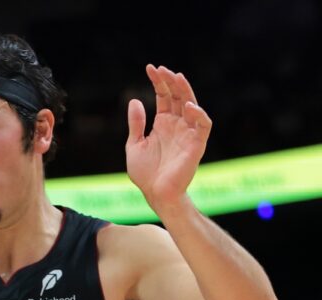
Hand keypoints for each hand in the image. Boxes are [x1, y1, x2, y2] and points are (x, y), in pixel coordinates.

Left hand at [126, 64, 211, 207]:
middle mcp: (178, 125)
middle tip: (162, 68)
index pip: (164, 97)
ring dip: (185, 91)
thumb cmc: (145, 173)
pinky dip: (198, 114)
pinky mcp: (197, 144)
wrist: (155, 194)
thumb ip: (136, 123)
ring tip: (176, 77)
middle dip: (171, 81)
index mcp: (164, 124)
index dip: (159, 82)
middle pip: (178, 96)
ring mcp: (188, 133)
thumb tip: (135, 100)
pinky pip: (203, 125)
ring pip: (192, 105)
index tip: (150, 67)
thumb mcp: (134, 144)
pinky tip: (187, 106)